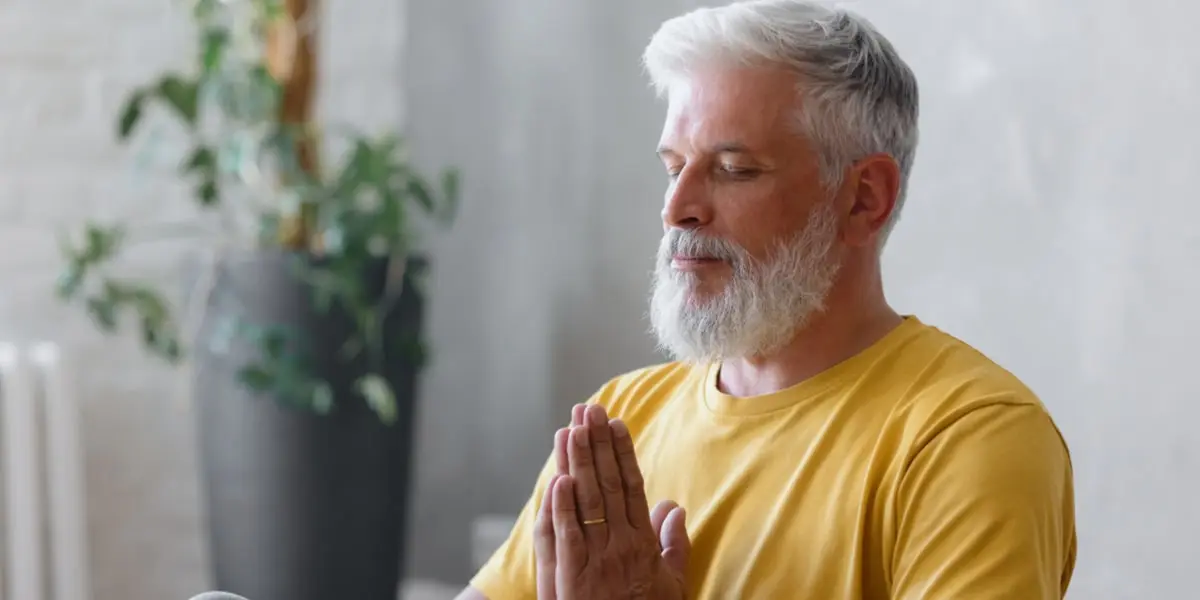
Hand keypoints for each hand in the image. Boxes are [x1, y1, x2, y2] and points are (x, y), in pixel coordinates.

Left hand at [534, 404, 689, 598]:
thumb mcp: (672, 586)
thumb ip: (674, 546)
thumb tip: (674, 507)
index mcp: (643, 544)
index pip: (632, 486)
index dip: (622, 453)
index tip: (616, 423)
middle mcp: (620, 545)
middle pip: (607, 484)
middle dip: (597, 444)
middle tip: (589, 409)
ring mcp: (594, 560)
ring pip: (586, 502)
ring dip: (578, 462)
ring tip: (572, 427)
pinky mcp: (570, 576)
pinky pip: (566, 536)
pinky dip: (561, 507)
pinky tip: (559, 479)